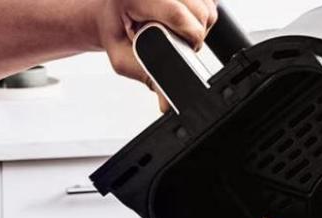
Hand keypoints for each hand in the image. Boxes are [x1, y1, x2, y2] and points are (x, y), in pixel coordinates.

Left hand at [94, 0, 217, 87]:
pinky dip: (203, 14)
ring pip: (208, 6)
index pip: (177, 14)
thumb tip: (167, 103)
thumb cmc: (116, 32)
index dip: (188, 37)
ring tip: (178, 31)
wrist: (112, 13)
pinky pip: (209, 1)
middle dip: (195, 34)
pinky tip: (184, 20)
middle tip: (177, 43)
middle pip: (199, 10)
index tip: (185, 49)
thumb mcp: (124, 58)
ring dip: (200, 24)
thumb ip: (147, 77)